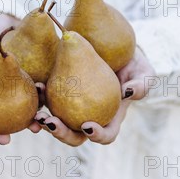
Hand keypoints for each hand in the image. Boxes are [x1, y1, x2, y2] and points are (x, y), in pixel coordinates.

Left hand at [33, 46, 154, 145]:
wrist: (110, 42)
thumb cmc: (131, 60)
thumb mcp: (143, 70)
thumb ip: (142, 84)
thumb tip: (128, 93)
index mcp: (110, 117)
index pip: (105, 134)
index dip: (97, 136)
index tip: (87, 126)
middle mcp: (88, 115)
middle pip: (74, 135)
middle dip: (60, 134)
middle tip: (50, 122)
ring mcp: (71, 105)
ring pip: (55, 121)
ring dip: (44, 121)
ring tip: (36, 114)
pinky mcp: (58, 91)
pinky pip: (46, 99)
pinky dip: (40, 98)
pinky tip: (36, 87)